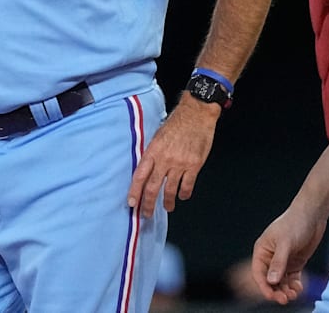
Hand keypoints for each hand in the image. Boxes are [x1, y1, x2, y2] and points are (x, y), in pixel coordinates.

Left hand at [126, 98, 216, 216]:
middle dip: (148, 204)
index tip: (131, 203)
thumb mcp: (158, 136)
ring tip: (167, 208)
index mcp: (153, 151)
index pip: (140, 175)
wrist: (196, 114)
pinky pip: (188, 185)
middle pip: (153, 187)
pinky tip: (182, 196)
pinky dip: (184, 193)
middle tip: (146, 214)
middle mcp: (165, 159)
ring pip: (170, 189)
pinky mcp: (194, 165)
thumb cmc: (177, 123)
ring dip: (167, 202)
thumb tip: (146, 169)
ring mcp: (180, 163)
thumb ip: (152, 153)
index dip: (134, 191)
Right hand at [249, 205, 325, 304]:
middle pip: (270, 280)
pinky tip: (299, 288)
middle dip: (276, 290)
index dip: (264, 286)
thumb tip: (271, 281)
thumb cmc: (295, 223)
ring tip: (294, 294)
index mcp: (262, 250)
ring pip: (282, 281)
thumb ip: (278, 263)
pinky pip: (293, 279)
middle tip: (285, 299)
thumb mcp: (285, 243)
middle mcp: (271, 257)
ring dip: (286, 290)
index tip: (272, 296)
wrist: (313, 215)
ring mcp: (284, 261)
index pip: (259, 273)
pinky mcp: (295, 262)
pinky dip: (295, 285)